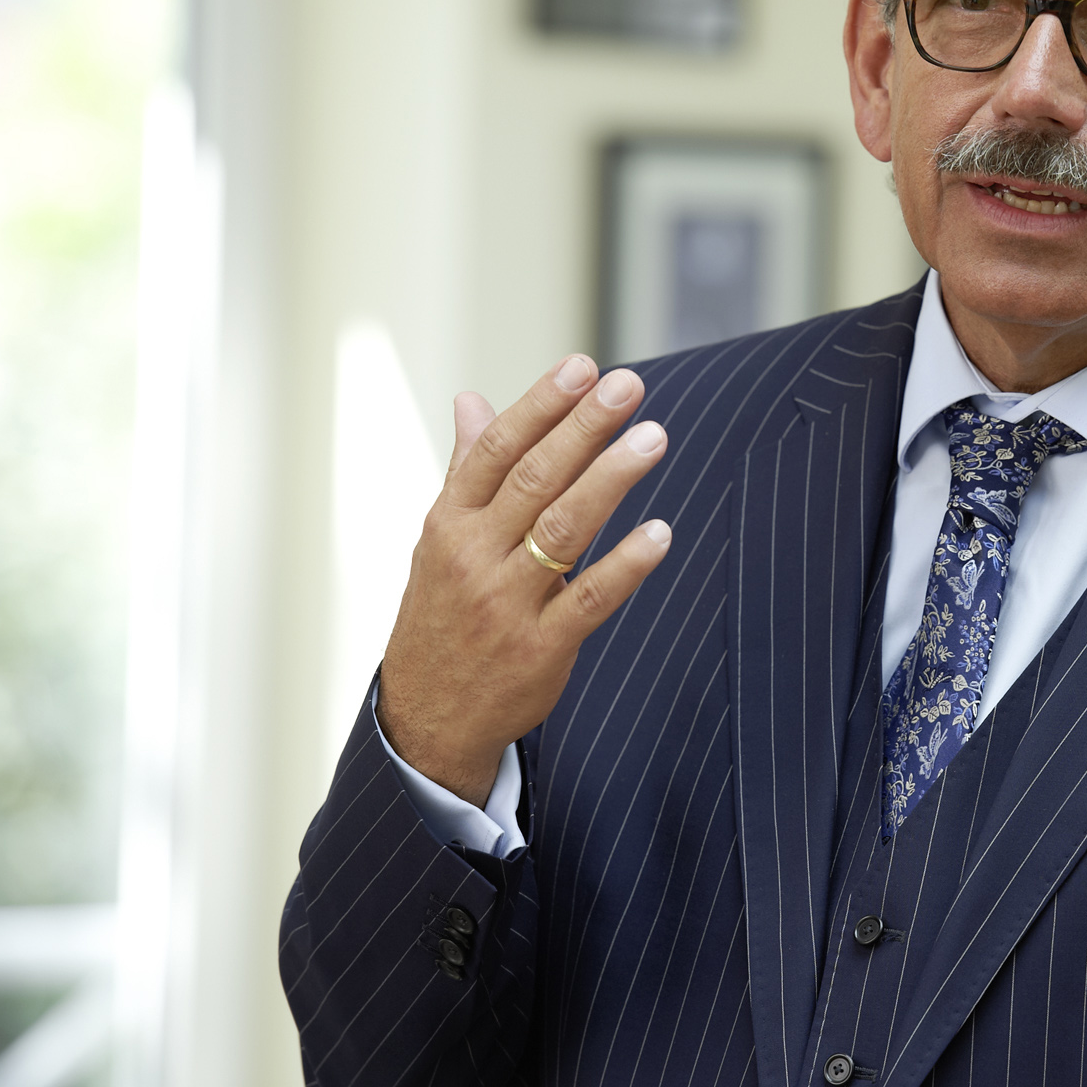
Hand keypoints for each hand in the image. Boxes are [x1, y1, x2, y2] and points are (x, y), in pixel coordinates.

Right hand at [378, 356, 672, 803]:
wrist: (425, 718)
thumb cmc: (441, 613)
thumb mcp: (439, 539)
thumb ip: (467, 469)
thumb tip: (471, 399)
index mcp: (449, 522)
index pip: (497, 450)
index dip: (541, 405)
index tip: (582, 367)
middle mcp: (474, 556)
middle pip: (534, 479)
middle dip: (583, 428)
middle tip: (628, 385)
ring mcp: (506, 603)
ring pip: (563, 529)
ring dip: (611, 480)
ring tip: (653, 437)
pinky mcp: (540, 648)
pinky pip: (588, 599)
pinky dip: (625, 564)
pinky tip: (660, 533)